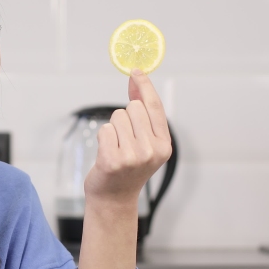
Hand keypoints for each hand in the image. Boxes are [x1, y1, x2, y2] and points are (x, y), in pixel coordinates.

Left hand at [84, 69, 172, 206]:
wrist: (113, 198)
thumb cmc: (128, 166)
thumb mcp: (144, 143)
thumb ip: (144, 115)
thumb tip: (137, 82)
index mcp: (164, 145)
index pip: (154, 107)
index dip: (145, 86)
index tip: (136, 71)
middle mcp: (152, 150)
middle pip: (133, 108)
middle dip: (125, 117)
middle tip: (124, 140)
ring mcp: (133, 156)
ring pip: (117, 117)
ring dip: (113, 129)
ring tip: (116, 149)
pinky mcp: (113, 160)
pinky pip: (105, 130)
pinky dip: (103, 138)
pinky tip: (107, 155)